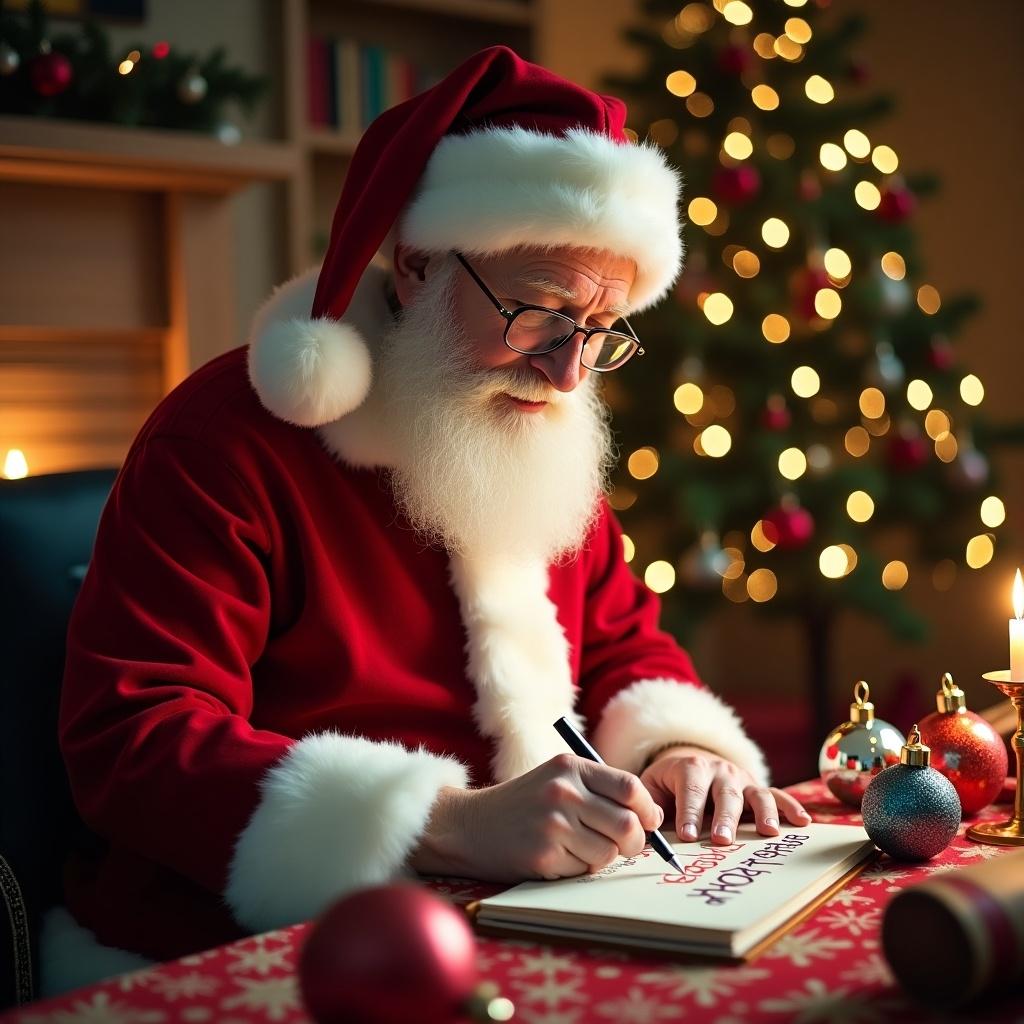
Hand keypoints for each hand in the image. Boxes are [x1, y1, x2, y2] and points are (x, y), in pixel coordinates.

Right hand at [409, 753, 663, 881]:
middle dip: (635, 842)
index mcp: (570, 767)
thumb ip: (600, 790)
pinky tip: (557, 857)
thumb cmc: (523, 804)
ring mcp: (553, 824)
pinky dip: (580, 869)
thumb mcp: (557, 779)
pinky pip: (585, 870)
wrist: (469, 825)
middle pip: (628, 824)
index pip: (631, 787)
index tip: (648, 822)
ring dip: (604, 858)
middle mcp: (563, 791)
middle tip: (625, 846)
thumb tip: (652, 819)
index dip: (647, 810)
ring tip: (580, 849)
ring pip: (610, 853)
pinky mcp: (544, 856)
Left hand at [640, 746, 810, 845]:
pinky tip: (803, 821)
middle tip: (722, 840)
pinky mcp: (757, 789)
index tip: (687, 836)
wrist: (691, 764)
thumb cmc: (668, 784)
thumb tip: (652, 826)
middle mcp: (720, 771)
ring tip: (768, 832)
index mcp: (690, 768)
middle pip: (725, 794)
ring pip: (755, 794)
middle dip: (725, 817)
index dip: (689, 811)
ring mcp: (742, 780)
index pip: (690, 788)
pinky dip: (790, 807)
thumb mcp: (652, 787)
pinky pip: (777, 796)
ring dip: (763, 813)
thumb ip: (650, 805)